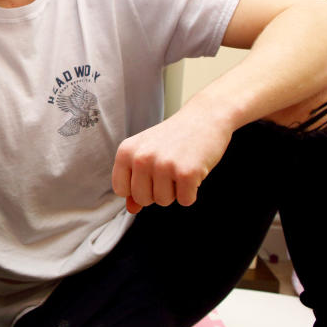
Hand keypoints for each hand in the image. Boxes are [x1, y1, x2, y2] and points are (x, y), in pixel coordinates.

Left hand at [111, 107, 231, 213]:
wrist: (205, 117)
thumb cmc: (174, 137)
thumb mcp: (147, 153)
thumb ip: (135, 181)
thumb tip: (131, 209)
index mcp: (126, 151)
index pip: (121, 189)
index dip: (137, 188)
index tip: (150, 174)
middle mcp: (141, 158)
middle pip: (142, 199)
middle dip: (158, 191)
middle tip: (169, 169)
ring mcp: (163, 165)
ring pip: (164, 201)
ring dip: (176, 190)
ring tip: (181, 167)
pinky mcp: (186, 172)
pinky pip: (185, 201)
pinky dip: (192, 191)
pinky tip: (194, 170)